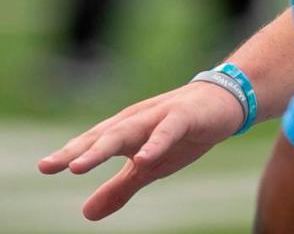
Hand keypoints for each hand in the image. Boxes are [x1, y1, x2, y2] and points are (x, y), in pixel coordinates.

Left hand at [37, 81, 245, 220]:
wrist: (226, 102)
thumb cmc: (183, 133)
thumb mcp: (150, 167)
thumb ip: (120, 187)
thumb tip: (85, 214)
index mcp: (127, 131)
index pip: (93, 143)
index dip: (69, 154)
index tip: (44, 166)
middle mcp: (139, 120)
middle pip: (104, 136)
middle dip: (78, 151)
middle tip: (50, 165)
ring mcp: (161, 116)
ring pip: (129, 131)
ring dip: (104, 147)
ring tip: (81, 165)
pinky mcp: (186, 116)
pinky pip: (168, 130)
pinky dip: (154, 143)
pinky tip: (142, 157)